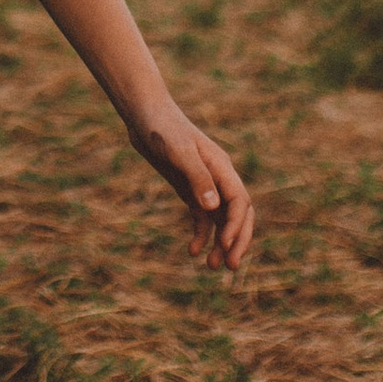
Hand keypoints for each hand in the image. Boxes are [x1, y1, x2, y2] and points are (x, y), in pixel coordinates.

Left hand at [130, 97, 255, 273]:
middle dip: (237, 240)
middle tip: (229, 267)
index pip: (239, 201)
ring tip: (213, 267)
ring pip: (221, 218)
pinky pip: (202, 216)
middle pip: (238, 213)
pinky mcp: (190, 188)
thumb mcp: (177, 151)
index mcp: (221, 166)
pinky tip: (193, 251)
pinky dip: (201, 234)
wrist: (143, 114)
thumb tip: (213, 207)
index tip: (225, 245)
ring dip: (221, 243)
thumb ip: (197, 177)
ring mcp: (205, 183)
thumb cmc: (161, 127)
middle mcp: (218, 177)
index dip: (236, 225)